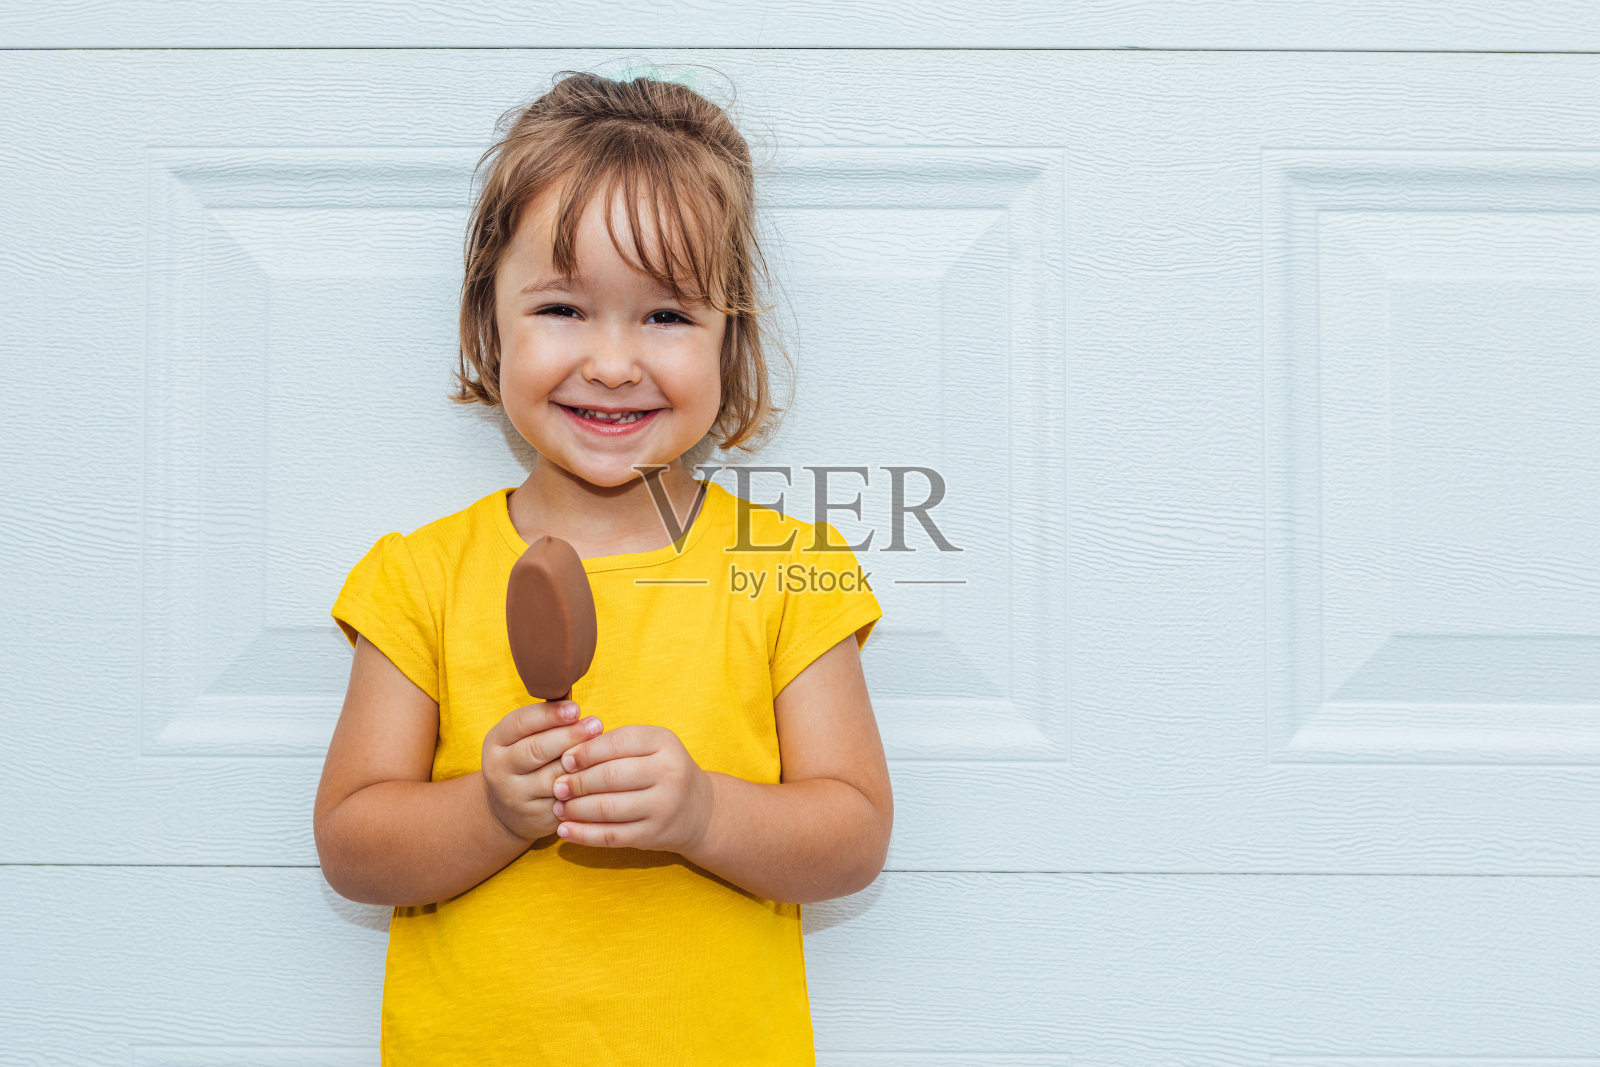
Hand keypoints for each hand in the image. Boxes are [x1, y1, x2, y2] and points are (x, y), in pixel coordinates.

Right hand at [481, 700, 605, 842]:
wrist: (506, 810)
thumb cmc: (526, 759)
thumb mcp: (523, 737)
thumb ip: (545, 719)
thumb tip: (573, 700)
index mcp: (496, 742)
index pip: (521, 723)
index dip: (549, 715)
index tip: (575, 708)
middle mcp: (500, 769)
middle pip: (536, 750)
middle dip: (569, 736)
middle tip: (596, 725)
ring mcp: (516, 796)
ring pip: (552, 778)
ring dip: (580, 763)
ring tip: (604, 750)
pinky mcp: (535, 817)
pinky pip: (564, 801)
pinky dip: (583, 790)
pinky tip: (600, 779)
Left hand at [550, 723, 713, 853]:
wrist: (700, 811)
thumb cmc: (664, 771)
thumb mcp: (651, 747)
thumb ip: (616, 745)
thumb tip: (568, 754)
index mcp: (664, 743)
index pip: (617, 744)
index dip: (586, 752)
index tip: (565, 760)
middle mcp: (669, 773)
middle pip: (610, 776)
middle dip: (577, 782)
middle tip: (557, 787)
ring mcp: (663, 807)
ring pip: (608, 808)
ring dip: (576, 809)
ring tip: (559, 807)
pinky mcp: (653, 835)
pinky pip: (611, 836)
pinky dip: (583, 835)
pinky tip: (565, 830)